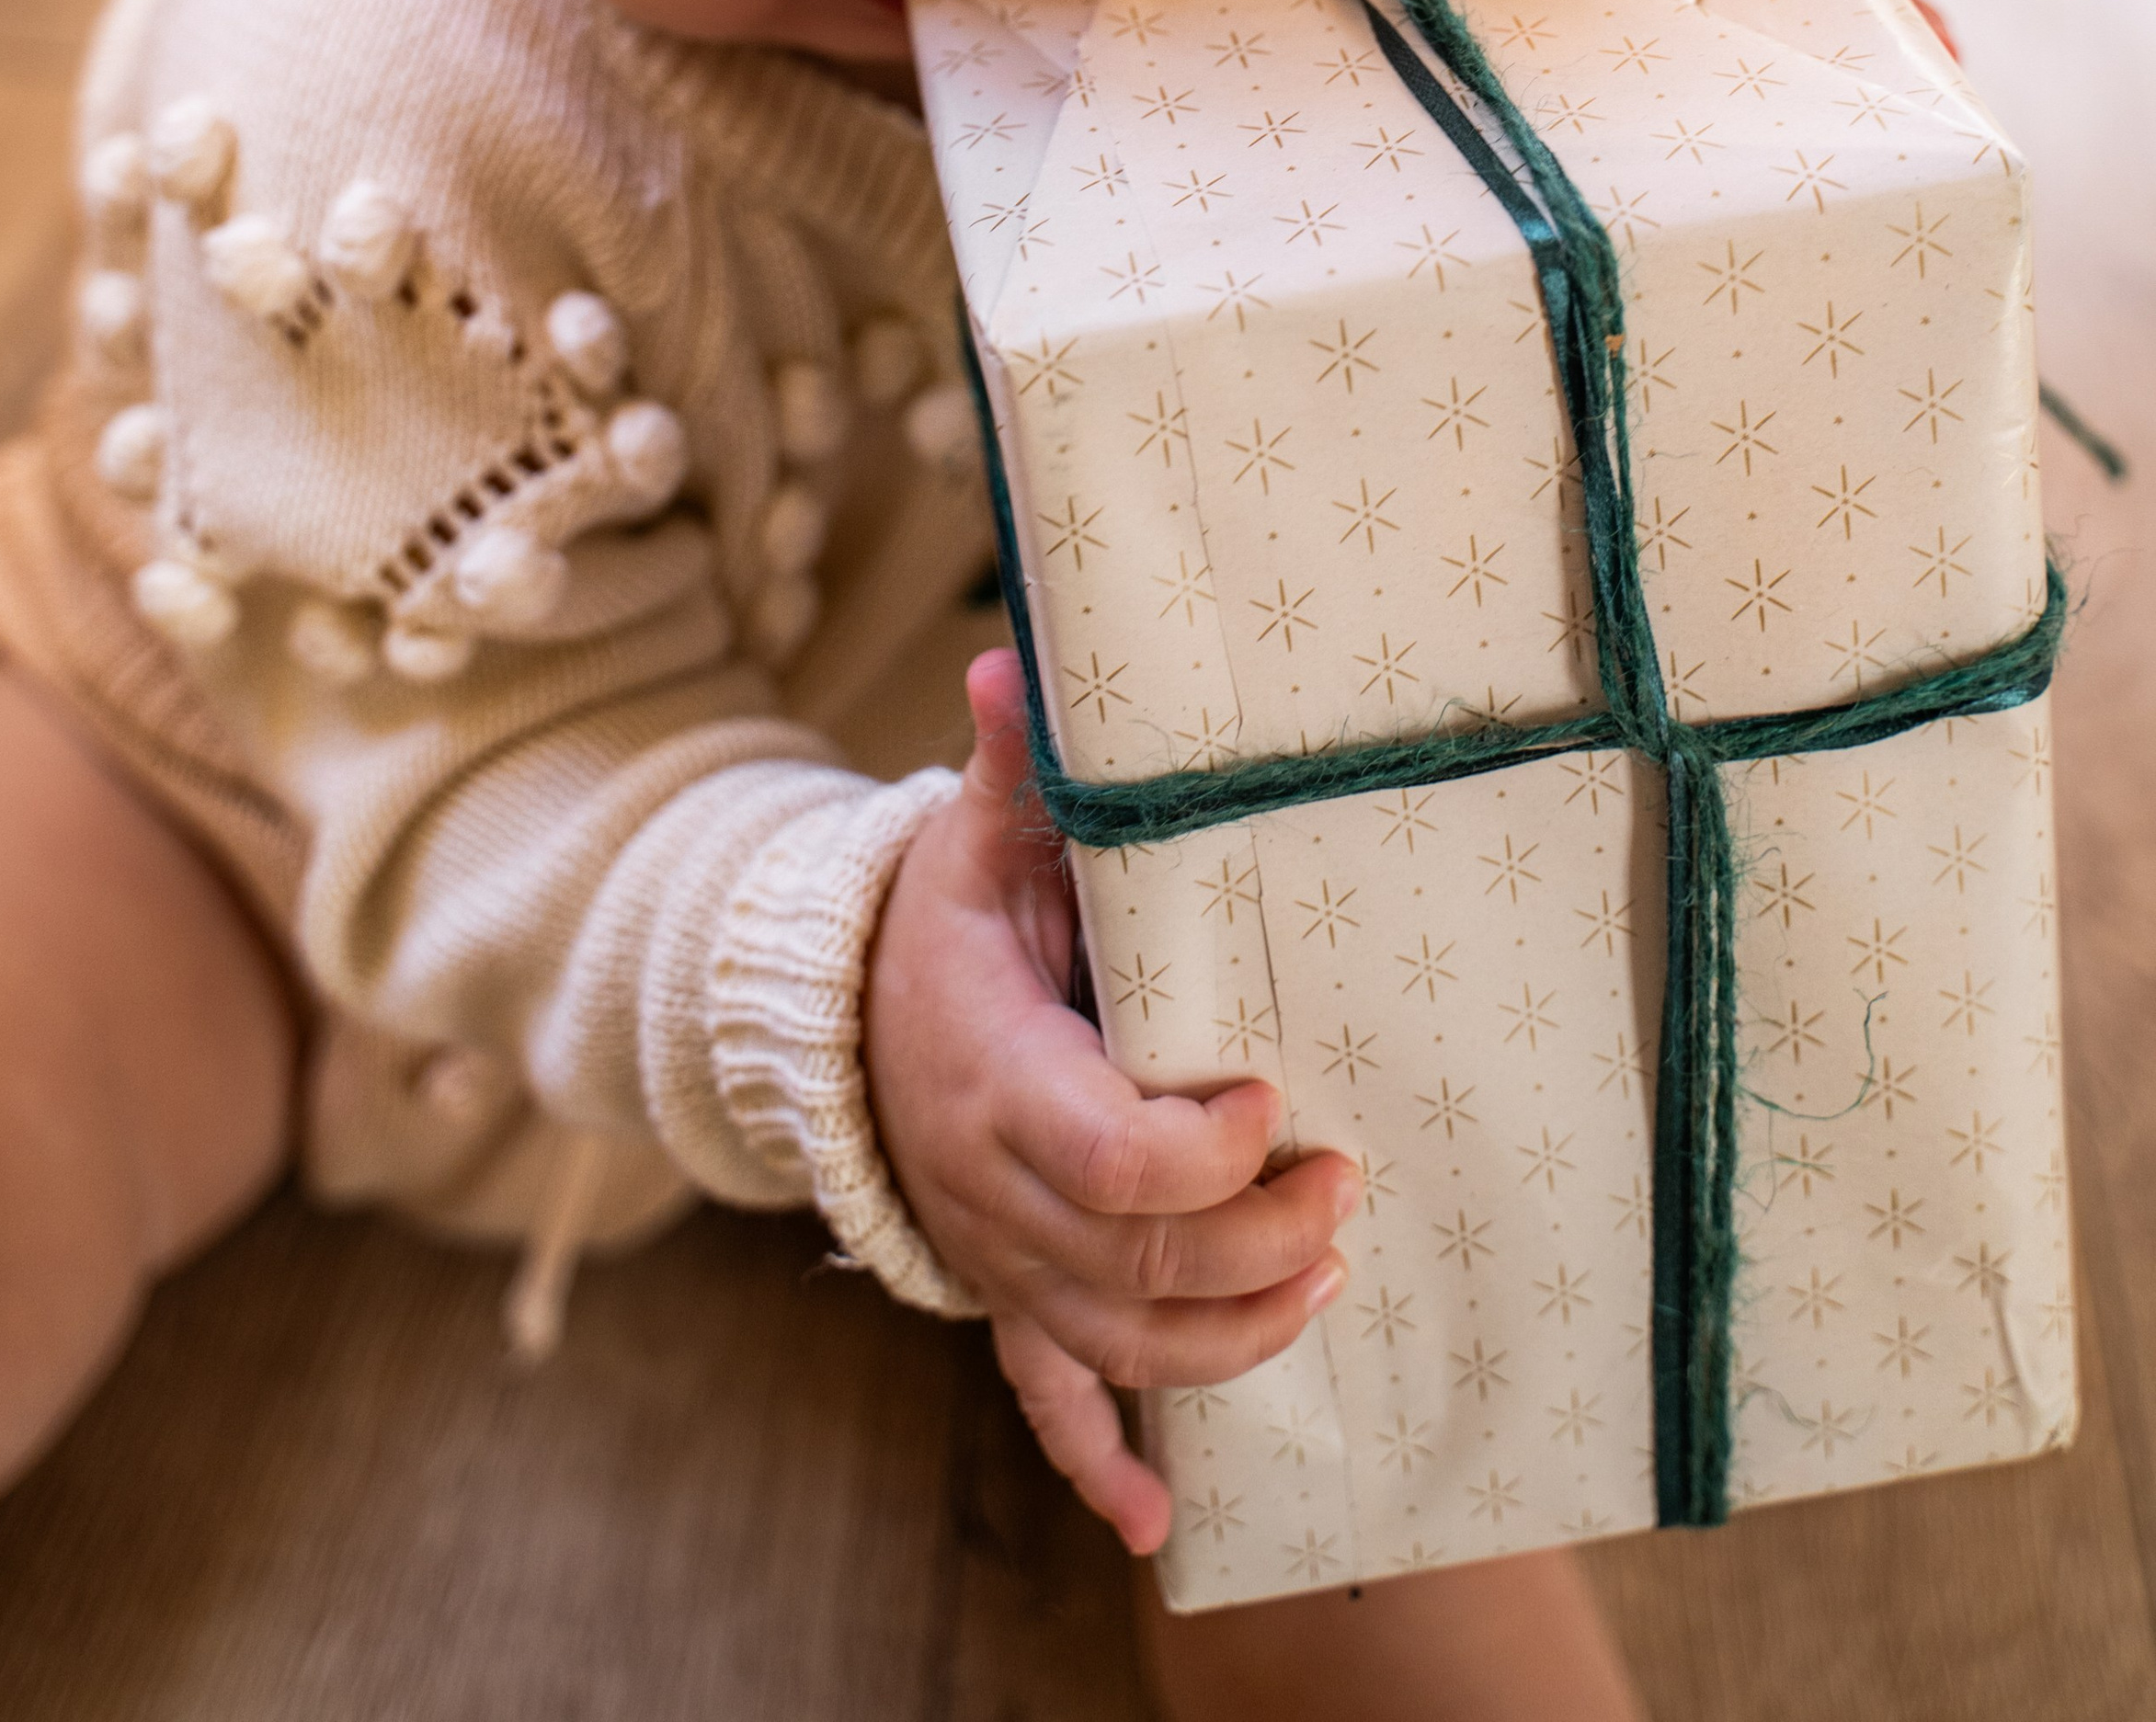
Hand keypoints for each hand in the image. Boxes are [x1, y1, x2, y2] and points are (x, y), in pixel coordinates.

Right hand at [865, 649, 1357, 1553]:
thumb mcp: (975, 841)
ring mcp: (999, 1256)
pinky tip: (1159, 1519)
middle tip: (1345, 1183)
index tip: (1269, 1100)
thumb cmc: (940, 922)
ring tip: (1327, 1273)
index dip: (1196, 1150)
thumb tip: (1018, 662)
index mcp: (993, 1070)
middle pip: (1137, 1261)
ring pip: (1123, 1338)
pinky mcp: (1007, 1296)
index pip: (1103, 1150)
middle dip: (1256, 1239)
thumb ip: (1014, 769)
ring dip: (1236, 1332)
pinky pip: (1046, 1396)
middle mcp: (992, 1187)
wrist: (838, 1026)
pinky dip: (1101, 1460)